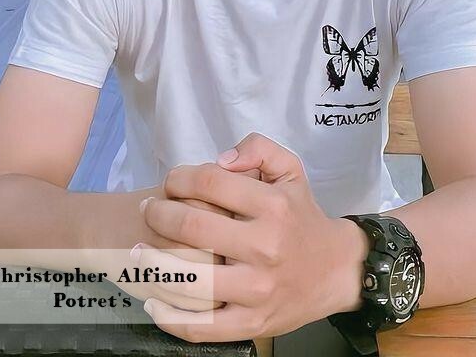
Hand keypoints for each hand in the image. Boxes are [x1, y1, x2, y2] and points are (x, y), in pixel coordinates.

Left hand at [135, 133, 366, 342]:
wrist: (337, 271)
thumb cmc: (303, 216)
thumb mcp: (291, 170)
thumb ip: (258, 149)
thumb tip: (220, 160)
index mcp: (273, 206)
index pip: (211, 183)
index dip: (180, 178)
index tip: (170, 181)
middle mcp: (265, 247)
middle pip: (193, 227)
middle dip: (159, 214)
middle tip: (148, 210)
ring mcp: (257, 290)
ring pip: (190, 279)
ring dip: (153, 264)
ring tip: (138, 253)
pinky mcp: (252, 323)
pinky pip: (202, 326)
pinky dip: (170, 317)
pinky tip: (153, 302)